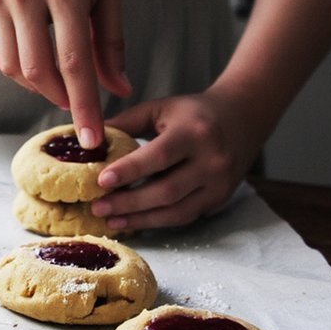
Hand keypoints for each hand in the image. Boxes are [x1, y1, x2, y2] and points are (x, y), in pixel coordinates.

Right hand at [0, 0, 130, 148]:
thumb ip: (110, 40)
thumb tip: (118, 90)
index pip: (74, 64)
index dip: (84, 107)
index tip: (92, 138)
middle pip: (39, 73)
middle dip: (61, 98)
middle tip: (78, 105)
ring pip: (12, 69)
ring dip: (38, 86)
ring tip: (58, 81)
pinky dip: (16, 69)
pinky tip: (34, 62)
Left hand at [91, 91, 262, 230]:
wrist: (244, 117)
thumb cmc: (192, 113)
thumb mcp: (160, 108)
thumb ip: (125, 123)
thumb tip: (87, 140)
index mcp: (195, 132)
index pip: (160, 156)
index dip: (130, 170)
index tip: (101, 180)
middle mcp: (212, 160)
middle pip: (166, 191)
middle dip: (128, 203)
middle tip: (97, 207)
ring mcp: (219, 184)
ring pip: (176, 211)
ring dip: (140, 219)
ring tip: (110, 220)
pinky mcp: (219, 199)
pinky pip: (184, 217)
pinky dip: (157, 221)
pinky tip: (134, 221)